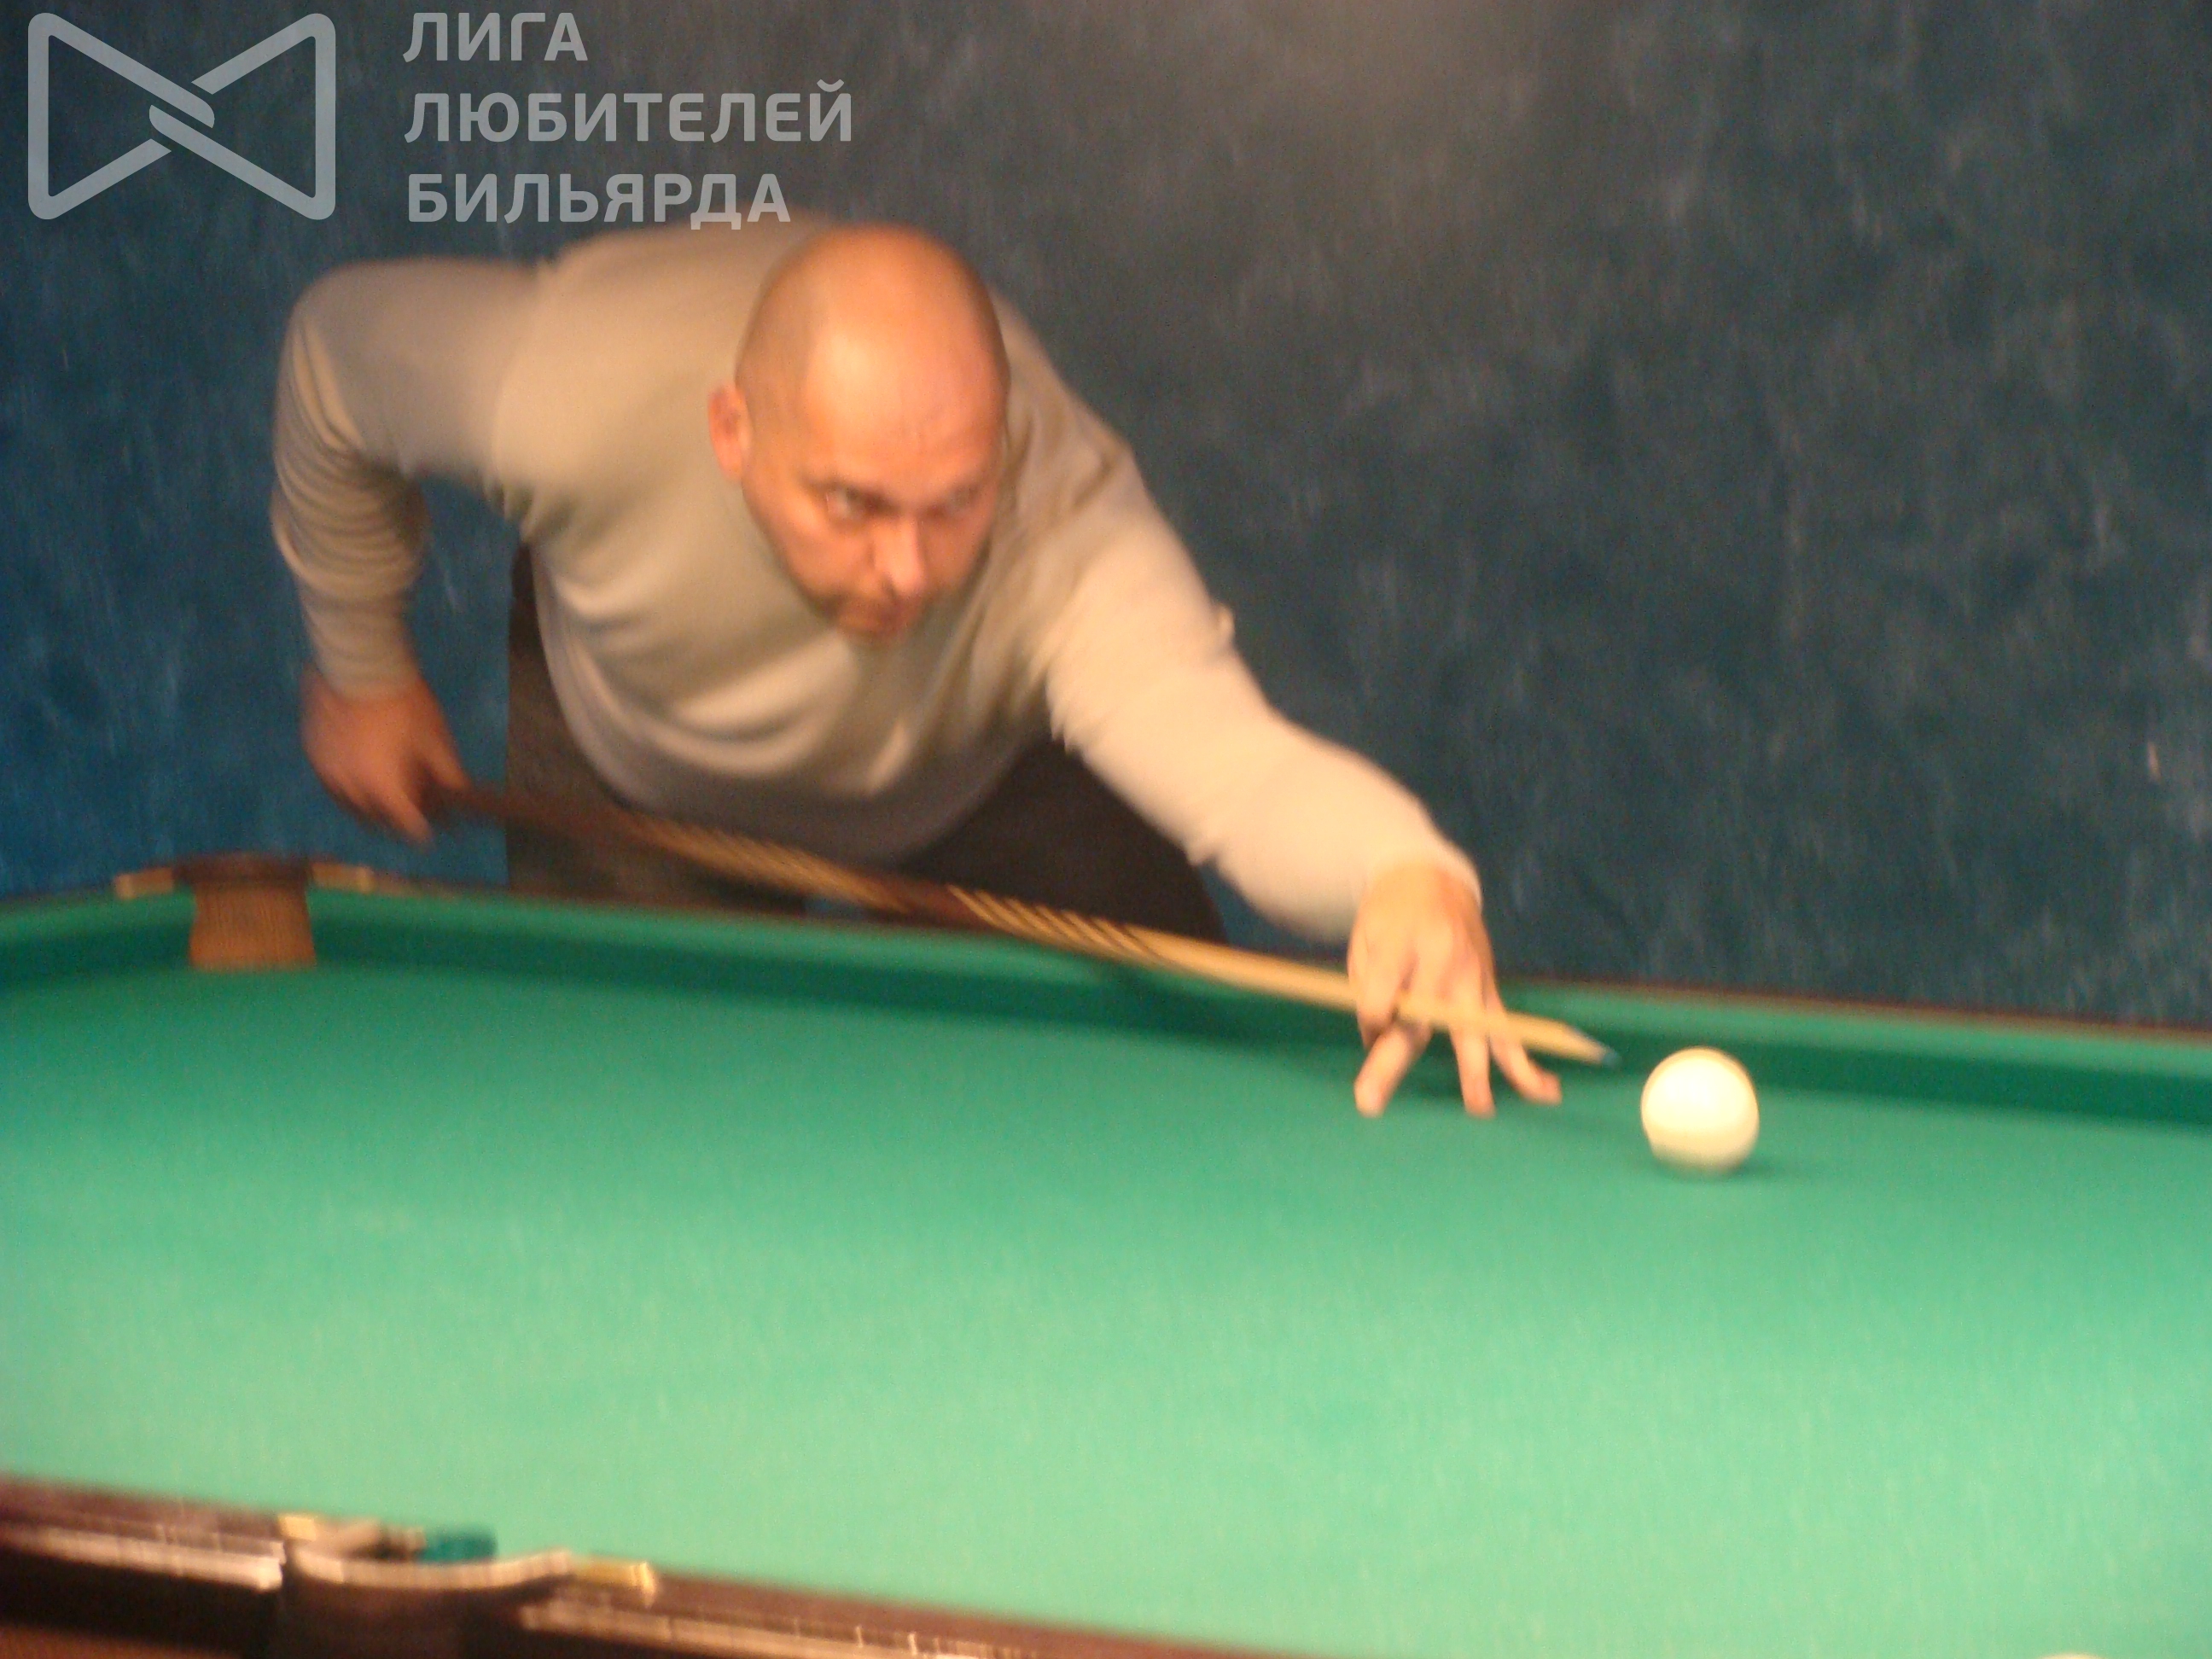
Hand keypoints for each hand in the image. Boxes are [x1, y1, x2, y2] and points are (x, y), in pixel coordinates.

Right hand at [301, 669, 467, 843]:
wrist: (357, 665)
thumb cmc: (403, 701)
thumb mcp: (433, 736)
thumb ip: (446, 771)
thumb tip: (459, 793)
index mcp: (383, 787)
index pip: (405, 825)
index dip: (420, 831)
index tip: (428, 832)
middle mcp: (351, 789)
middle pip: (376, 821)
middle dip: (395, 821)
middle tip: (410, 810)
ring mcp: (327, 773)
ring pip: (350, 806)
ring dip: (370, 809)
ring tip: (385, 798)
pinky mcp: (313, 756)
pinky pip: (332, 785)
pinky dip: (349, 789)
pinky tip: (361, 778)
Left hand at [1347, 861, 1561, 1116]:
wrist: (1433, 881)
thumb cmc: (1389, 917)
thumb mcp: (1365, 939)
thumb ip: (1366, 987)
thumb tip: (1377, 1039)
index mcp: (1404, 942)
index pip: (1384, 992)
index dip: (1373, 1014)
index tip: (1371, 1023)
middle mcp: (1443, 961)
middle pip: (1420, 1020)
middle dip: (1392, 1062)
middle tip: (1368, 1102)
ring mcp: (1473, 977)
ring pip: (1473, 1032)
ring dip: (1475, 1073)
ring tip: (1478, 1107)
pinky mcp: (1490, 990)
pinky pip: (1509, 1032)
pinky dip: (1526, 1064)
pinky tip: (1545, 1091)